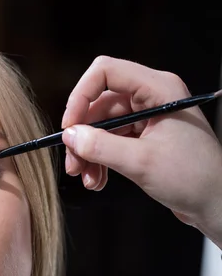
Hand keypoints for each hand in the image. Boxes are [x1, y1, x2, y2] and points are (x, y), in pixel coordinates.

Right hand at [61, 56, 221, 245]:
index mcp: (158, 89)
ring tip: (88, 179)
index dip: (81, 97)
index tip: (69, 128)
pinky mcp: (146, 139)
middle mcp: (152, 98)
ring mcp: (149, 119)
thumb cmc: (192, 178)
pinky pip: (114, 143)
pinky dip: (102, 161)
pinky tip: (98, 181)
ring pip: (104, 128)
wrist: (215, 203)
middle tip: (73, 164)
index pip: (106, 73)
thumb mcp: (141, 162)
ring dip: (90, 153)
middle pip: (101, 105)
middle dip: (83, 136)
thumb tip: (71, 136)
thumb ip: (102, 147)